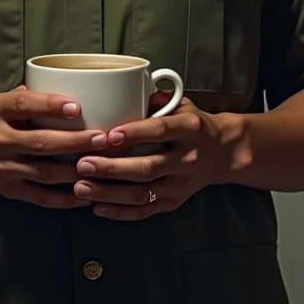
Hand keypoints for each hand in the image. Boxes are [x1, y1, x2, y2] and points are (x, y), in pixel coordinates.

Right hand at [0, 85, 109, 209]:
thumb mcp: (2, 98)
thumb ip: (31, 96)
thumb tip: (70, 90)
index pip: (24, 106)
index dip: (51, 106)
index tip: (76, 106)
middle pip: (40, 143)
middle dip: (75, 142)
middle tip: (102, 138)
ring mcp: (2, 168)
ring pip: (44, 172)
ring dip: (75, 170)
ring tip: (101, 164)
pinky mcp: (8, 190)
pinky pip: (41, 197)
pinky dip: (65, 197)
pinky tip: (86, 192)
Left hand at [71, 90, 243, 219]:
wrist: (222, 153)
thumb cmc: (192, 124)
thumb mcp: (181, 103)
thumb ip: (154, 98)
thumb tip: (121, 92)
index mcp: (189, 129)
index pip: (160, 130)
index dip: (134, 134)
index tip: (108, 135)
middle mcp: (187, 158)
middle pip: (147, 167)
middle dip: (112, 168)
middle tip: (82, 163)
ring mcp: (181, 184)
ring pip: (143, 193)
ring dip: (109, 192)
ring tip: (81, 187)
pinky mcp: (174, 202)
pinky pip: (145, 211)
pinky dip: (120, 212)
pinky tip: (98, 206)